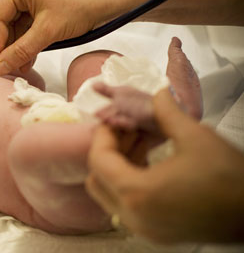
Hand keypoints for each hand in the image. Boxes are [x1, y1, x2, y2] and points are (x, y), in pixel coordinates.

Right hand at [0, 0, 122, 74]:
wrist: (111, 3)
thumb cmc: (82, 7)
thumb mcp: (47, 32)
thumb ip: (21, 50)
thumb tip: (0, 67)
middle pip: (5, 23)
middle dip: (8, 47)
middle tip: (6, 67)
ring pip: (17, 28)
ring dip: (18, 48)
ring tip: (20, 67)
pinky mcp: (43, 8)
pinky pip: (29, 28)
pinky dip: (29, 44)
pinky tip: (28, 59)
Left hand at [86, 88, 243, 242]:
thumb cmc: (231, 181)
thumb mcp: (196, 137)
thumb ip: (166, 112)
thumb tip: (156, 94)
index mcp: (137, 193)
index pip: (99, 160)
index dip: (103, 134)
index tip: (114, 118)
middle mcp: (133, 216)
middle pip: (97, 178)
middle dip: (109, 149)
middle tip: (126, 128)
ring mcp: (143, 228)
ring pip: (110, 193)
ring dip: (119, 164)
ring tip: (140, 139)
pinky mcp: (155, 232)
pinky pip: (126, 205)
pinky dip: (129, 181)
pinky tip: (150, 159)